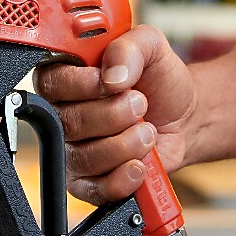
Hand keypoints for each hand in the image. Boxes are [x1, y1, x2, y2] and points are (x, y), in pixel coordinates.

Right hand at [33, 24, 196, 205]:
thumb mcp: (152, 47)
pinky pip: (96, 188)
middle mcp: (64, 115)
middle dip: (115, 114)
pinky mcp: (89, 182)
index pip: (51, 83)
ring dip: (126, 144)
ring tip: (147, 131)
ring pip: (85, 157)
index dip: (82, 85)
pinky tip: (140, 163)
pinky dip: (123, 177)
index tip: (114, 83)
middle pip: (70, 123)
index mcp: (68, 76)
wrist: (184, 117)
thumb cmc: (159, 81)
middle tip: (140, 104)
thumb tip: (113, 74)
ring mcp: (74, 150)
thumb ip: (129, 47)